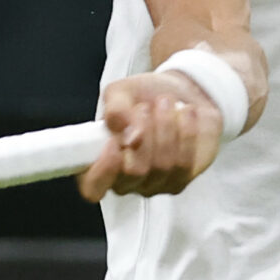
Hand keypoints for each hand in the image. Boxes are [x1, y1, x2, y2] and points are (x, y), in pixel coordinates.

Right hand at [77, 70, 219, 199]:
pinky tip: (185, 115)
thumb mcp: (120, 93)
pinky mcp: (179, 181)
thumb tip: (125, 132)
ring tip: (165, 103)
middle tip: (144, 107)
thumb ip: (115, 110)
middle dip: (144, 132)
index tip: (114, 141)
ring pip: (161, 166)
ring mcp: (152, 184)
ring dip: (166, 127)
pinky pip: (183, 164)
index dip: (104, 169)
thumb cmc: (143, 97)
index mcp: (98, 162)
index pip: (93, 187)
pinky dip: (186, 134)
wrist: (180, 95)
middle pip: (134, 171)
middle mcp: (123, 180)